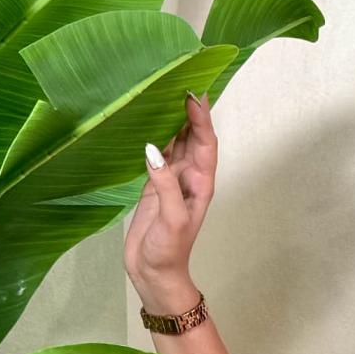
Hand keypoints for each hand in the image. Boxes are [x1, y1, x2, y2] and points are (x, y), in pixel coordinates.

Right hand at [124, 90, 217, 302]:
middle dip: (190, 110)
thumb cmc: (168, 250)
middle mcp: (189, 176)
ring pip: (176, 141)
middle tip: (182, 79)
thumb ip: (165, 184)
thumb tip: (154, 149)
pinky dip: (155, 134)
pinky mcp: (153, 183)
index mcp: (201, 183)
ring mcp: (172, 178)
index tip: (193, 94)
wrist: (154, 273)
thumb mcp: (171, 219)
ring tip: (166, 90)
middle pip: (194, 136)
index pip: (205, 143)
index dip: (201, 119)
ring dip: (173, 119)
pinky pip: (157, 152)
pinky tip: (148, 117)